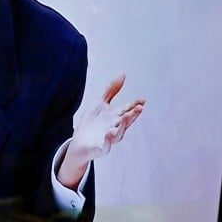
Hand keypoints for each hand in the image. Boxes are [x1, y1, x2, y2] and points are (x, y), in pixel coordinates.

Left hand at [59, 74, 143, 188]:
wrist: (79, 143)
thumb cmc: (91, 122)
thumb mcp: (100, 102)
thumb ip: (111, 89)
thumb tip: (123, 73)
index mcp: (115, 117)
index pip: (127, 110)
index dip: (134, 105)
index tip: (142, 100)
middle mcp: (114, 127)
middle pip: (125, 121)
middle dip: (132, 115)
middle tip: (139, 108)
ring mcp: (107, 139)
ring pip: (118, 134)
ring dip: (123, 126)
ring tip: (126, 117)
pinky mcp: (99, 148)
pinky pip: (105, 146)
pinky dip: (108, 141)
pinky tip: (108, 133)